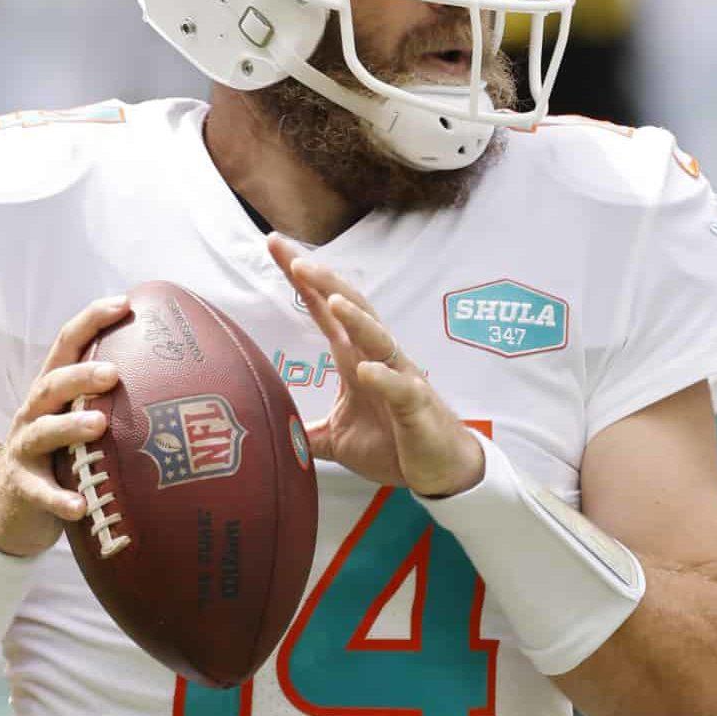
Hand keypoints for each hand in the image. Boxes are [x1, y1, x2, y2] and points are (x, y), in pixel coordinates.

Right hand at [0, 294, 129, 556]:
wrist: (11, 509)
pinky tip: (80, 505)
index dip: (92, 320)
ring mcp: (25, 449)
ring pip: (43, 431)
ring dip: (69, 427)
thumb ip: (114, 400)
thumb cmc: (62, 455)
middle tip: (114, 373)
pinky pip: (40, 493)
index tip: (124, 303)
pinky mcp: (22, 488)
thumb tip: (185, 382)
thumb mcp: (81, 421)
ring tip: (98, 426)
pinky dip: (59, 498)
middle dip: (81, 375)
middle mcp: (35, 412)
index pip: (68, 344)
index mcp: (53, 390)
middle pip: (52, 383)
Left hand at [266, 234, 483, 496]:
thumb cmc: (394, 445)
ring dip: (356, 318)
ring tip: (332, 300)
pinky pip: (400, 388)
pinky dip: (383, 378)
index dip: (301, 281)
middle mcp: (376, 358)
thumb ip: (307, 433)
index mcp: (354, 358)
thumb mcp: (338, 440)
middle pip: (350, 309)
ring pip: (378, 339)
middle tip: (296, 260)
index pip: (323, 310)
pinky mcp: (417, 406)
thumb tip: (274, 437)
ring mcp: (399, 378)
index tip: (274, 245)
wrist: (442, 470)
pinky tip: (365, 370)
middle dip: (324, 283)